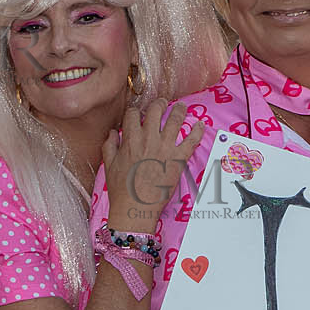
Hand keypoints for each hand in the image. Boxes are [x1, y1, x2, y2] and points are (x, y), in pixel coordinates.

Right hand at [103, 100, 204, 228]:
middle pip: (155, 111)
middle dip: (159, 103)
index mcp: (130, 139)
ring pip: (175, 119)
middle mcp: (148, 138)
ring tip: (181, 106)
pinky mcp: (179, 158)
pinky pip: (192, 139)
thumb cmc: (121, 188)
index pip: (133, 115)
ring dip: (179, 110)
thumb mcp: (109, 164)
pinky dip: (197, 130)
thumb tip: (113, 132)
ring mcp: (165, 147)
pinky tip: (200, 124)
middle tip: (163, 103)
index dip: (136, 111)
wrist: (136, 206)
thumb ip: (110, 145)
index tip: (139, 113)